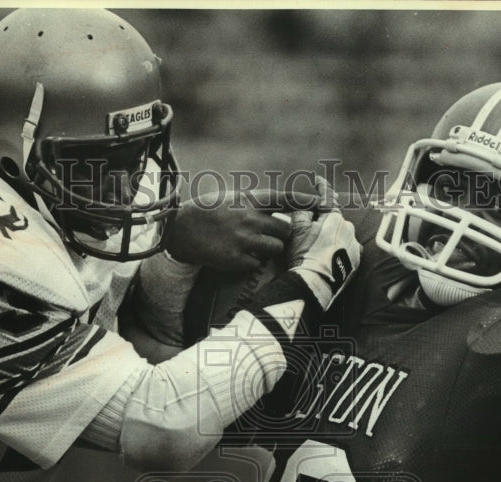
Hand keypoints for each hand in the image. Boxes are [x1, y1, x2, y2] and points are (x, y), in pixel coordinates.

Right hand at [165, 188, 321, 274]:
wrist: (178, 228)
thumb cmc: (207, 212)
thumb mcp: (232, 198)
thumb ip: (256, 204)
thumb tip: (281, 211)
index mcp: (248, 200)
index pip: (284, 198)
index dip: (306, 201)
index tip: (322, 204)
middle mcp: (248, 218)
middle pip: (285, 230)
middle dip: (283, 236)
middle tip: (271, 238)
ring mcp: (242, 239)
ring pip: (275, 248)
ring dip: (271, 250)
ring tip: (255, 247)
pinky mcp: (234, 258)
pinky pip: (257, 264)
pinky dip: (253, 263)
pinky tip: (239, 257)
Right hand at [287, 177, 360, 309]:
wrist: (314, 283)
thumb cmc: (304, 255)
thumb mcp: (296, 229)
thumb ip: (302, 212)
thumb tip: (306, 206)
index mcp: (334, 218)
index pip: (327, 198)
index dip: (321, 187)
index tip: (318, 180)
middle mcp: (348, 229)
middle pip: (334, 219)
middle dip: (324, 221)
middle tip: (310, 231)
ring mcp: (354, 246)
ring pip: (342, 234)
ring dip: (333, 237)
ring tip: (318, 249)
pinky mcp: (356, 262)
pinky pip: (348, 250)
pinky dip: (340, 250)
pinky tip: (330, 256)